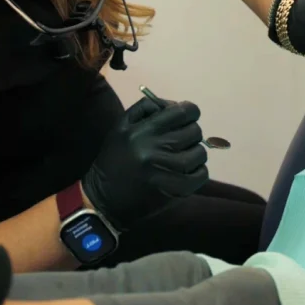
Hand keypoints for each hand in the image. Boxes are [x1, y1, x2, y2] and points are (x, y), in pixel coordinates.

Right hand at [82, 98, 208, 230]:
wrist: (103, 199)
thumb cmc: (114, 158)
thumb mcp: (122, 126)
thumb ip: (147, 108)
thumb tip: (175, 105)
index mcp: (142, 131)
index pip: (182, 112)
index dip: (190, 111)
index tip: (186, 118)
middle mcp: (155, 149)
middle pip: (194, 131)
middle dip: (191, 132)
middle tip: (182, 139)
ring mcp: (166, 171)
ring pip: (200, 153)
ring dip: (195, 152)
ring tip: (184, 156)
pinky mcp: (173, 190)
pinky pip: (200, 175)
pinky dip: (199, 171)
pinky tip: (187, 171)